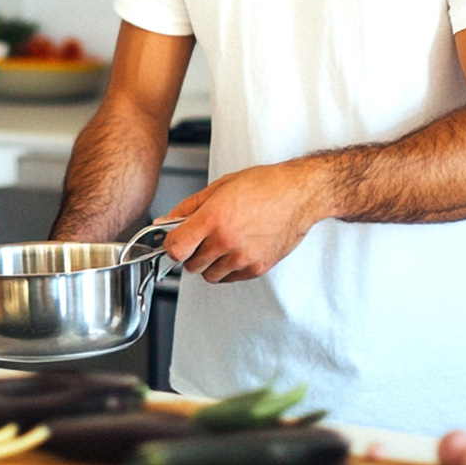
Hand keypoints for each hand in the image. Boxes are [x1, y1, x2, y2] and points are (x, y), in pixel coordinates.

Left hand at [158, 161, 322, 282]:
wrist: (299, 195)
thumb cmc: (263, 186)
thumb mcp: (219, 187)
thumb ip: (188, 207)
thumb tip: (167, 221)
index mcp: (213, 218)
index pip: (175, 248)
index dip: (170, 245)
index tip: (174, 240)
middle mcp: (227, 241)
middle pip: (190, 265)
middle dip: (191, 253)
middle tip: (200, 238)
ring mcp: (243, 257)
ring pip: (209, 275)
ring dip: (209, 263)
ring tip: (220, 243)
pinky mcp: (257, 268)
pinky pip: (230, 278)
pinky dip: (227, 268)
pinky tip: (235, 249)